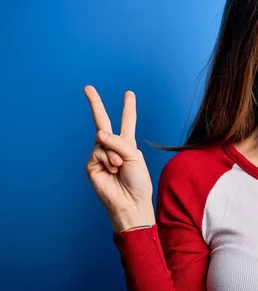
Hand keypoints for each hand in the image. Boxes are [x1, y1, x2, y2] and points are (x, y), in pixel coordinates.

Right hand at [84, 85, 154, 231]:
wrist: (130, 202)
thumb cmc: (138, 182)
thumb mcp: (134, 157)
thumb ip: (118, 142)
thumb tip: (99, 133)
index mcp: (127, 144)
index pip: (127, 122)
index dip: (128, 107)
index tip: (129, 93)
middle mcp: (113, 147)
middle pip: (103, 122)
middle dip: (95, 104)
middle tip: (87, 87)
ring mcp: (100, 155)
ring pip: (103, 140)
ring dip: (114, 154)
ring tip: (120, 168)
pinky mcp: (91, 165)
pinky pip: (98, 152)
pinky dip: (107, 160)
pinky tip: (112, 171)